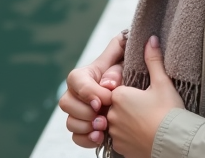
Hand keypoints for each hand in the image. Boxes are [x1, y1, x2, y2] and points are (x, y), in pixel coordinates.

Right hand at [59, 32, 126, 148]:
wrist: (138, 90)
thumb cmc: (131, 70)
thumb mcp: (126, 64)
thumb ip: (116, 69)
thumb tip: (107, 85)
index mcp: (88, 74)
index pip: (75, 79)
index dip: (86, 92)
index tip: (103, 101)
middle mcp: (78, 93)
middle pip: (66, 103)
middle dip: (85, 113)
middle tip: (104, 118)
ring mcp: (80, 111)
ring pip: (70, 122)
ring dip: (86, 127)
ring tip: (103, 128)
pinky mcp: (86, 127)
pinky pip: (76, 137)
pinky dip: (87, 139)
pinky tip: (100, 137)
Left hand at [107, 36, 185, 157]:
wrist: (174, 142)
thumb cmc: (169, 112)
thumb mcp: (162, 82)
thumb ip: (153, 60)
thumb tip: (151, 39)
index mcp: (119, 96)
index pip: (117, 89)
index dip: (130, 91)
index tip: (142, 95)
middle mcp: (112, 115)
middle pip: (115, 106)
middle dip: (128, 107)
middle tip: (146, 108)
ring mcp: (115, 133)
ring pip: (116, 124)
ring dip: (126, 122)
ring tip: (145, 122)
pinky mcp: (119, 148)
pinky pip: (119, 140)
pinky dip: (128, 137)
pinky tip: (142, 134)